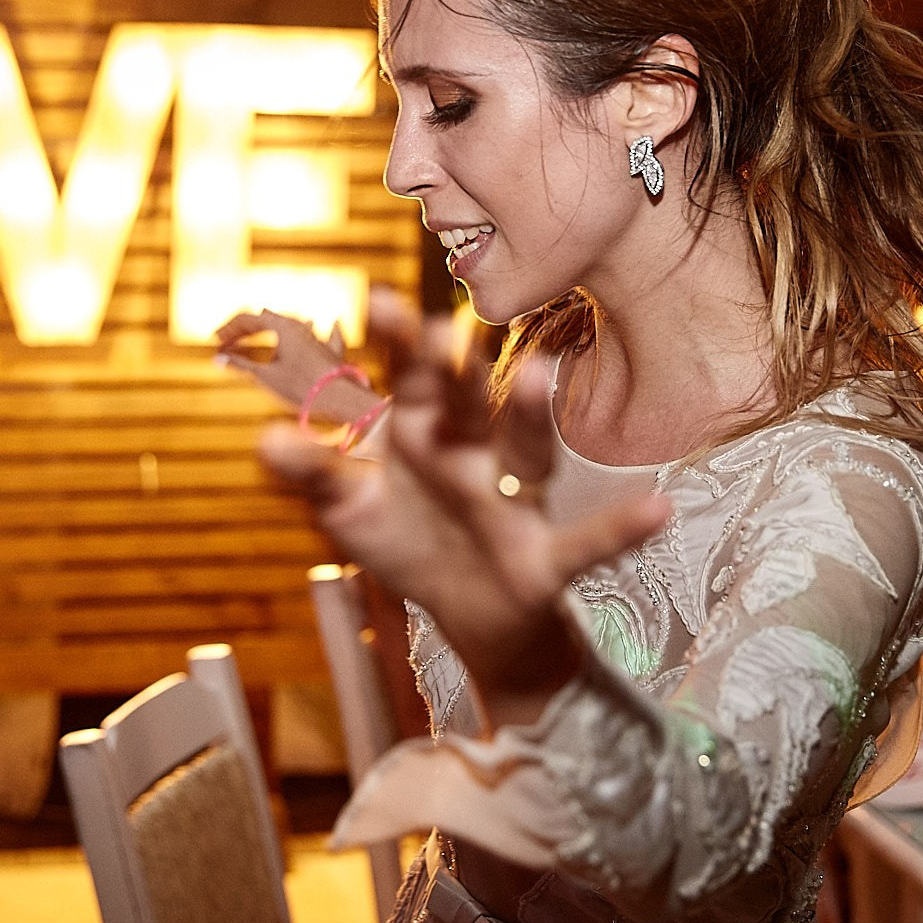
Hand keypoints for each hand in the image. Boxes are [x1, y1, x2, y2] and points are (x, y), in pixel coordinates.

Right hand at [214, 310, 379, 425]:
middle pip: (268, 320)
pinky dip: (322, 331)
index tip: (215, 342)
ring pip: (293, 325)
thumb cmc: (301, 387)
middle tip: (229, 342)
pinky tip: (335, 322)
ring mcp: (318, 338)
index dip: (228, 330)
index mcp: (282, 327)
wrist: (341, 400)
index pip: (248, 319)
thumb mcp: (265, 377)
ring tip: (264, 320)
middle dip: (246, 329)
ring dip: (273, 326)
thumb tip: (218, 359)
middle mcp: (301, 327)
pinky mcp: (331, 353)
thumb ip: (241, 366)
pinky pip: (328, 336)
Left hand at [259, 290, 669, 721]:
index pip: (410, 381)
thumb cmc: (415, 545)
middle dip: (451, 369)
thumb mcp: (357, 512)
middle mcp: (474, 456)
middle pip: (464, 405)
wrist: (477, 623)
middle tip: (441, 323)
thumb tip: (264, 443)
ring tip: (533, 374)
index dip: (398, 346)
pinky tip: (659, 510)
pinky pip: (587, 543)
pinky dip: (621, 529)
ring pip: (525, 453)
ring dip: (526, 417)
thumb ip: (318, 476)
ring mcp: (513, 503)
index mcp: (426, 436)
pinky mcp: (546, 559)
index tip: (380, 299)